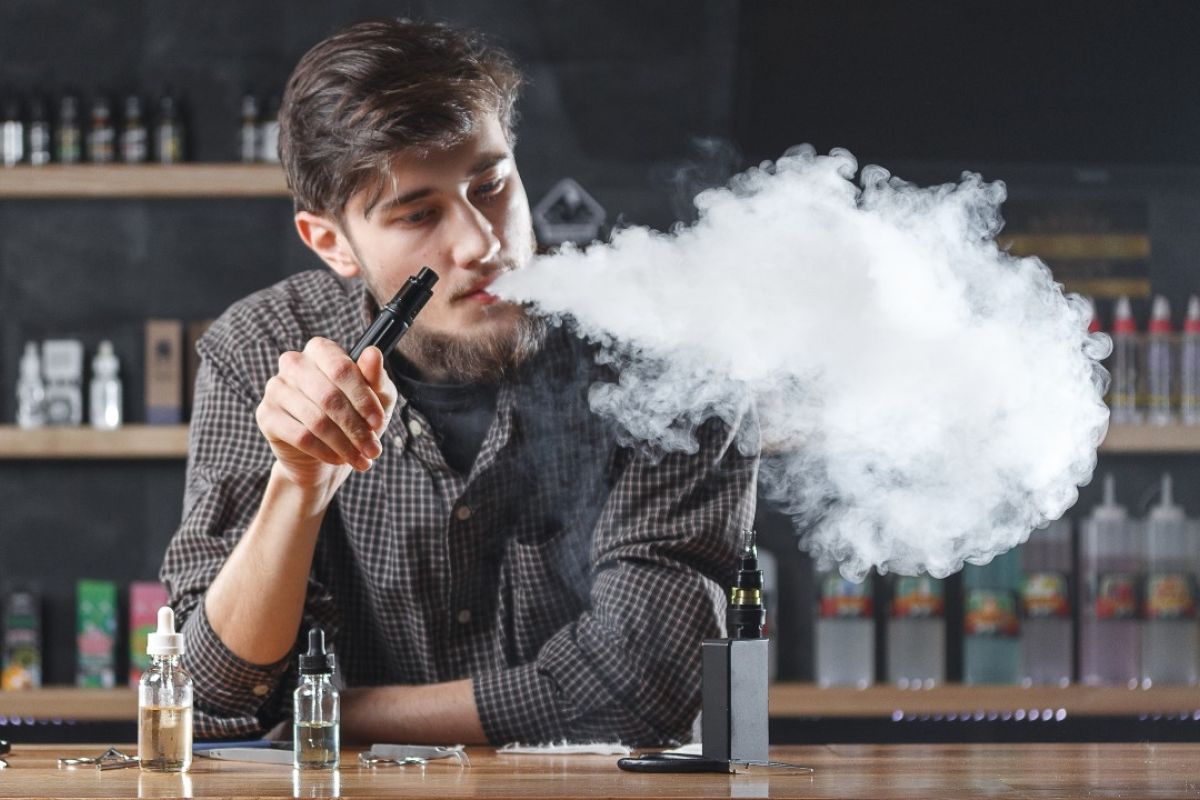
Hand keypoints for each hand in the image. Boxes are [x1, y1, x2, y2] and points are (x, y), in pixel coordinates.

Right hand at [256, 338, 396, 492]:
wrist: (325, 454)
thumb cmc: (354, 417)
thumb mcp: (376, 397)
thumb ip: (375, 377)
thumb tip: (373, 353)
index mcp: (321, 350)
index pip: (342, 369)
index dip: (363, 398)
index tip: (378, 422)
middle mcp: (294, 363)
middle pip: (329, 397)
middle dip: (356, 427)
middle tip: (373, 449)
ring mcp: (276, 388)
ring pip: (316, 420)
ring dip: (344, 444)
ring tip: (360, 458)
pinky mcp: (266, 415)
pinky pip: (300, 436)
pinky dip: (325, 451)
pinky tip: (338, 459)